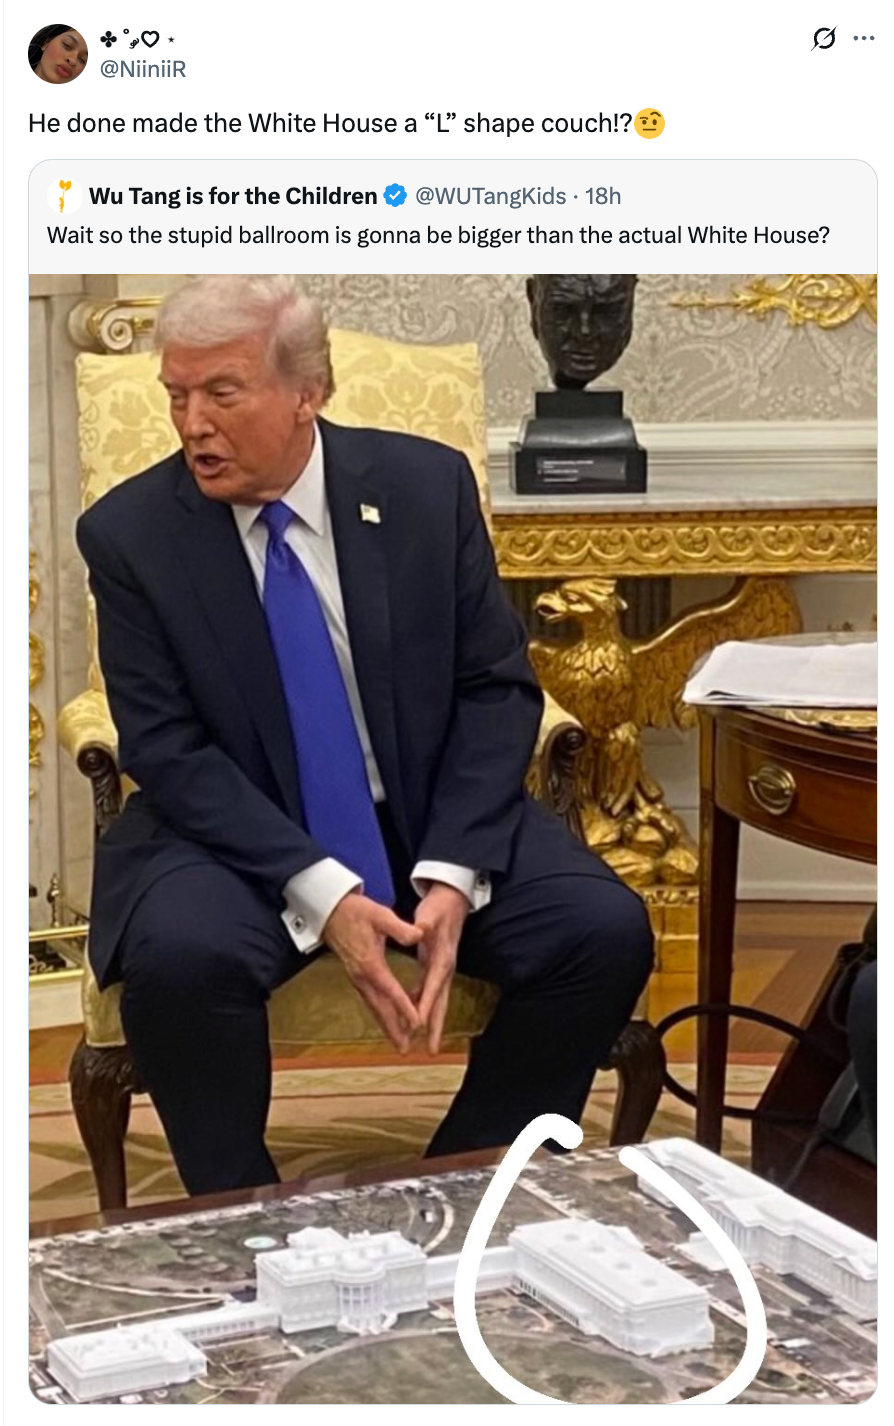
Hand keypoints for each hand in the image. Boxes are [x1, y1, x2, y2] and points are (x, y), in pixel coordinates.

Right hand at [323, 894, 422, 1052]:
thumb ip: (400, 928)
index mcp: (370, 963)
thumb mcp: (380, 914)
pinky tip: (388, 1021)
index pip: (391, 990)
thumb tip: (419, 935)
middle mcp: (362, 976)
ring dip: (387, 1025)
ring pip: (374, 1007)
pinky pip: (370, 1001)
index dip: (405, 1007)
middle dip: (393, 1028)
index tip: (418, 1023)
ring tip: (400, 1043)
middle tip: (406, 1048)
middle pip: (380, 1008)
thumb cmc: (356, 912)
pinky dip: (380, 1014)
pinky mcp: (357, 976)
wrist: (331, 912)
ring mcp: (358, 978)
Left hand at [413, 883, 470, 1053]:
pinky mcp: (437, 967)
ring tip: (425, 1044)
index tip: (420, 1023)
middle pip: (441, 1002)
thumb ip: (423, 923)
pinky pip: (429, 992)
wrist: (452, 900)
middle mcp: (445, 968)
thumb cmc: (439, 907)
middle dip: (436, 1027)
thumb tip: (420, 930)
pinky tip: (413, 1015)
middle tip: (432, 1050)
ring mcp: (442, 970)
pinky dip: (422, 1006)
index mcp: (442, 957)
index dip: (427, 1004)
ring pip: (437, 1001)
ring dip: (431, 1022)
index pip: (433, 984)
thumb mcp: (430, 913)